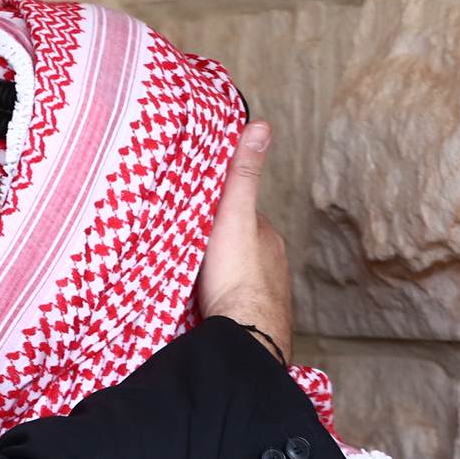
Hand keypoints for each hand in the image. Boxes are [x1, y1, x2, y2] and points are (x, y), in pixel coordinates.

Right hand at [195, 121, 291, 361]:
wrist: (242, 334)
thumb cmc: (236, 273)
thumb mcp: (234, 214)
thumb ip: (243, 173)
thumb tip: (261, 125)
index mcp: (267, 237)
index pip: (241, 215)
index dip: (219, 210)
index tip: (196, 209)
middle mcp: (272, 264)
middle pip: (238, 246)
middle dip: (217, 244)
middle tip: (187, 242)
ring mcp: (264, 295)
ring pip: (236, 275)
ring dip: (218, 273)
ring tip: (189, 272)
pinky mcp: (252, 321)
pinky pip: (232, 301)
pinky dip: (218, 298)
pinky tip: (201, 302)